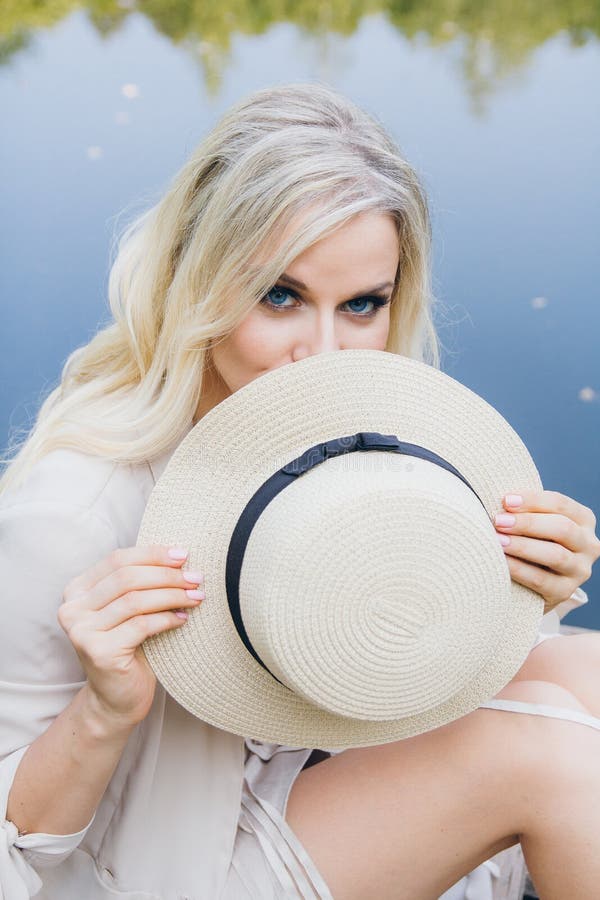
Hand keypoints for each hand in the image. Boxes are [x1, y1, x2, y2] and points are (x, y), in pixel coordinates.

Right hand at [58, 545, 204, 728]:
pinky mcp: (99, 652)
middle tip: (196, 578)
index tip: (184, 555)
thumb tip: (179, 556)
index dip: (152, 554)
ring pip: (135, 600)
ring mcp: (82, 631)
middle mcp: (72, 609)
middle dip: (167, 575)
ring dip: (172, 595)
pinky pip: (141, 625)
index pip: (117, 559)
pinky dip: (167, 618)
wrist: (117, 698)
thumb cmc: (129, 647)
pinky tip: (183, 619)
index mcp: (77, 590)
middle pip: (127, 578)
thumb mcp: (128, 609)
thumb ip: (139, 582)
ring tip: (196, 596)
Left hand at [494, 491, 599, 613]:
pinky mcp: (564, 592)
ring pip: (555, 555)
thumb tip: (501, 499)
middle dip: (527, 523)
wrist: (531, 582)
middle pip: (562, 528)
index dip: (533, 500)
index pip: (560, 504)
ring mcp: (579, 570)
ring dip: (523, 546)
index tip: (505, 500)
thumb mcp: (535, 523)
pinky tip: (501, 561)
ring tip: (498, 540)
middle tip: (498, 521)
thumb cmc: (530, 540)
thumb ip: (525, 510)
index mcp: (583, 520)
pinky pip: (541, 579)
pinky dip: (519, 569)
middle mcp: (588, 545)